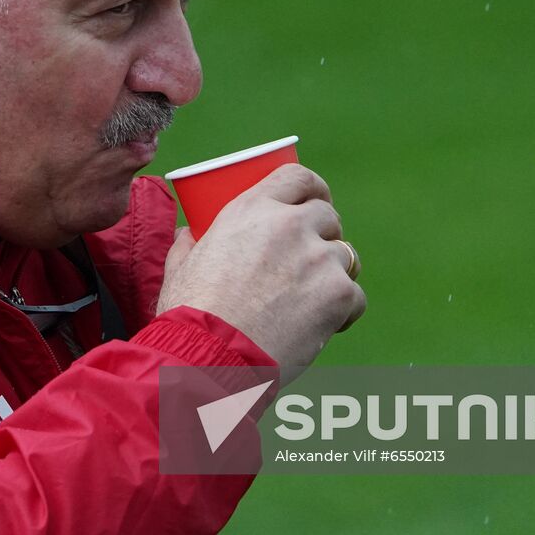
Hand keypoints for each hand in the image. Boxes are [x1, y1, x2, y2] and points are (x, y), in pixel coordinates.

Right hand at [156, 163, 365, 370]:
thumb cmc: (190, 316)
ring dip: (333, 273)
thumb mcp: (180, 267)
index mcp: (251, 210)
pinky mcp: (339, 294)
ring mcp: (318, 258)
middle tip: (309, 259)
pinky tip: (319, 326)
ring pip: (346, 256)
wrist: (211, 359)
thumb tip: (188, 234)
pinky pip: (355, 296)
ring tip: (310, 300)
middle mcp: (289, 225)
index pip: (297, 176)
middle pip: (328, 216)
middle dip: (323, 234)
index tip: (314, 201)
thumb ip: (188, 243)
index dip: (312, 188)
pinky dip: (342, 311)